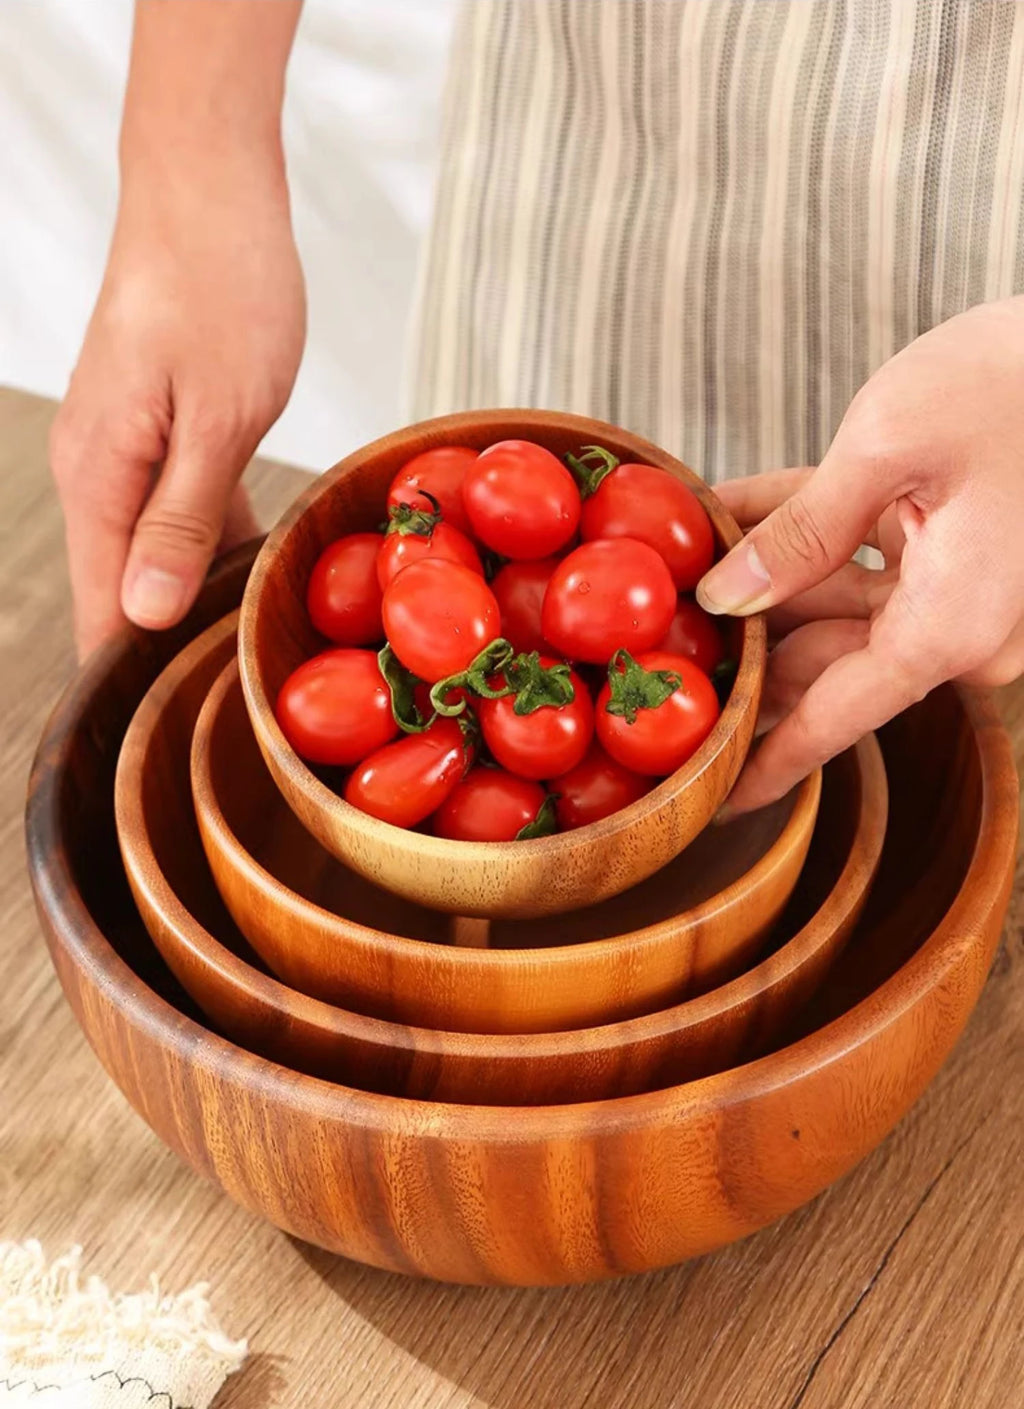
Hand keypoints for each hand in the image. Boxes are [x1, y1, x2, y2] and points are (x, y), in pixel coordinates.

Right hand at [50, 165, 304, 658]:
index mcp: (100, 479)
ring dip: (197, 597)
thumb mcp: (218, 415)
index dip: (138, 679)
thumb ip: (178, 519)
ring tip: (259, 645)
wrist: (207, 188)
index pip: (104, 612)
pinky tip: (258, 567)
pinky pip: (175, 511)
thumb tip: (141, 612)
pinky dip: (212, 544)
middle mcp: (96, 473)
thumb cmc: (222, 287)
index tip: (184, 731)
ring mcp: (123, 452)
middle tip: (248, 692)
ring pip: (153, 554)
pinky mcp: (154, 431)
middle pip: (124, 593)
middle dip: (174, 648)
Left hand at [697, 297, 1023, 814]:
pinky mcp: (961, 548)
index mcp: (950, 629)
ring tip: (678, 566)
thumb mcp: (889, 448)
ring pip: (838, 608)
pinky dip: (803, 535)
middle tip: (658, 647)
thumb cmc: (1014, 381)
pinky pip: (866, 557)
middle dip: (744, 649)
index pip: (836, 720)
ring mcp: (966, 592)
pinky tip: (726, 510)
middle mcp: (963, 628)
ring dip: (762, 582)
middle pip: (828, 665)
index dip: (766, 760)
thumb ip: (801, 533)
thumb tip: (729, 599)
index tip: (711, 798)